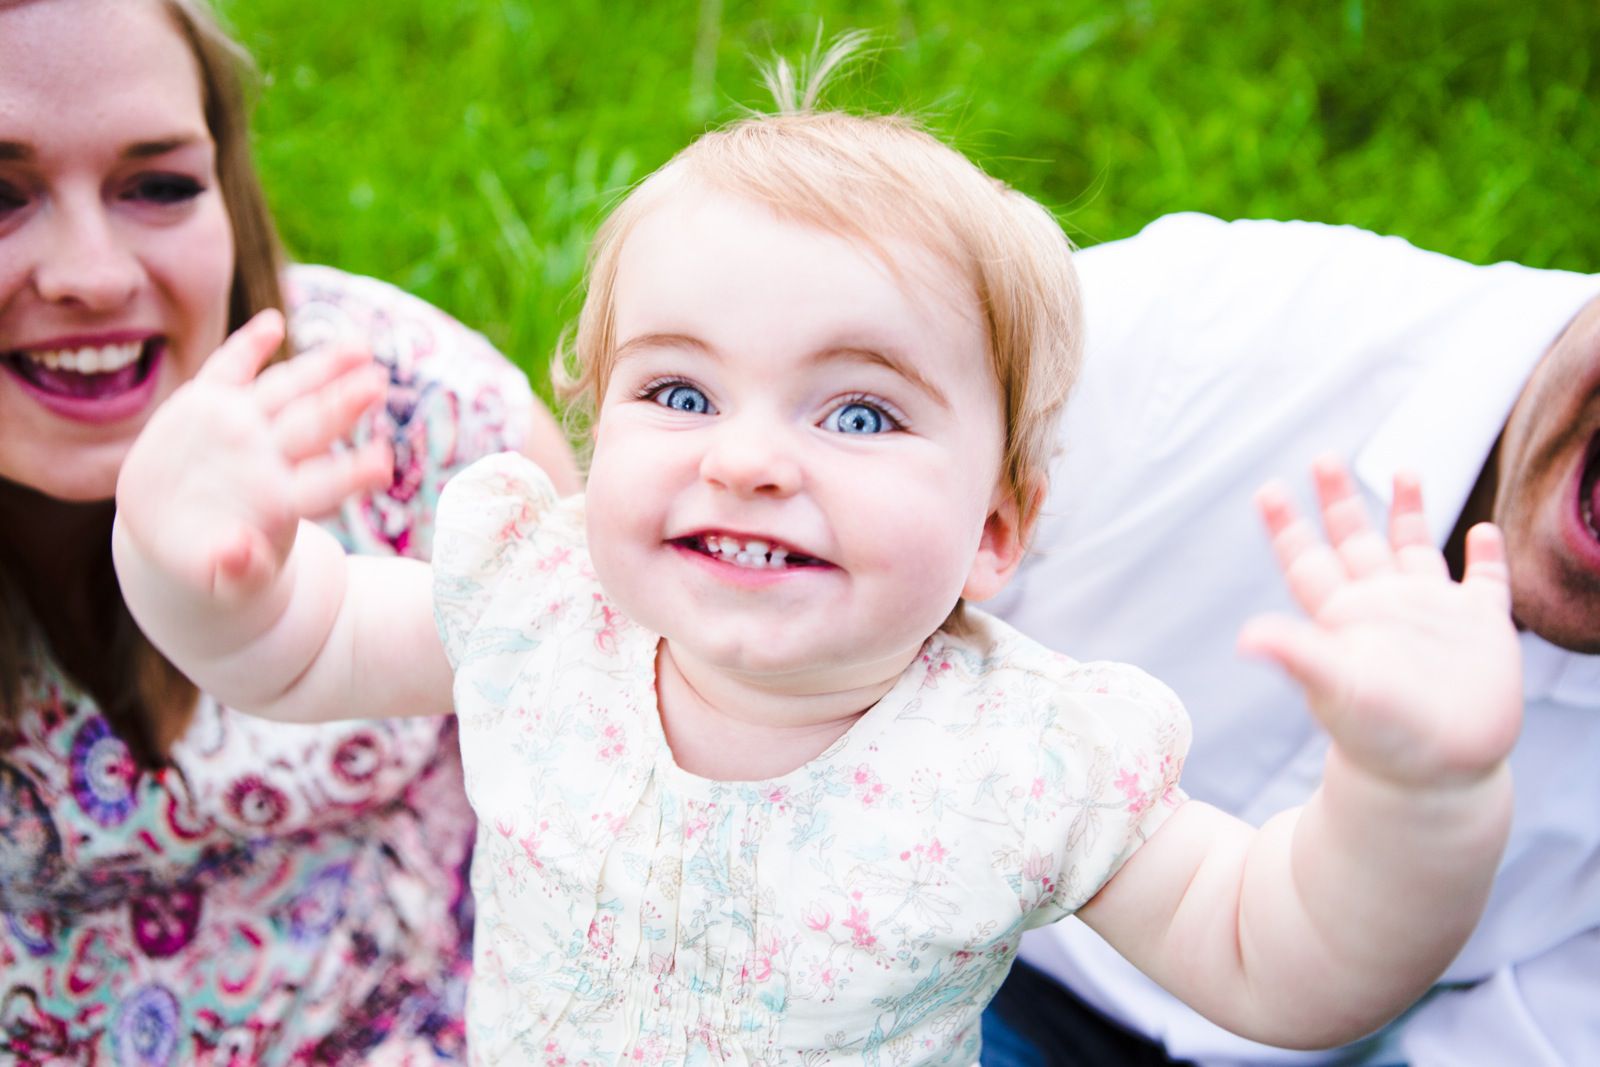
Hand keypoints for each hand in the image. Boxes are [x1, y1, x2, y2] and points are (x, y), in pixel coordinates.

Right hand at [115, 310, 391, 605]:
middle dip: (344, 404)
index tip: (384, 462)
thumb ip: (233, 570)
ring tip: (358, 346)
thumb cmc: (209, 562)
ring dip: (320, 367)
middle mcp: (268, 457)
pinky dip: (248, 347)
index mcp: (279, 501)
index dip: (351, 474)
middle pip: (314, 427)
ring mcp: (240, 426)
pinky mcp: (207, 405)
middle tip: (378, 382)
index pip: (323, 485)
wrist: (173, 531)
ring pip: (286, 390)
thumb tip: (239, 556)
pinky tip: (273, 323)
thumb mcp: (219, 577)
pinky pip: (228, 370)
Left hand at [1239, 458, 1521, 787]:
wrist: (1437, 781)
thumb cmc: (1380, 741)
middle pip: (1355, 541)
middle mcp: (1382, 608)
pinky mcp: (1481, 630)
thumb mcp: (1336, 689)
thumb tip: (1245, 636)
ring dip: (1409, 511)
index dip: (1288, 525)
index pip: (1308, 559)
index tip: (1269, 488)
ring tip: (1403, 469)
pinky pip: (1484, 582)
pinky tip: (1483, 531)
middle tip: (1324, 457)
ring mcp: (1432, 616)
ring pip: (1415, 549)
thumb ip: (1297, 655)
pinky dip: (1485, 556)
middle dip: (1340, 500)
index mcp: (1342, 616)